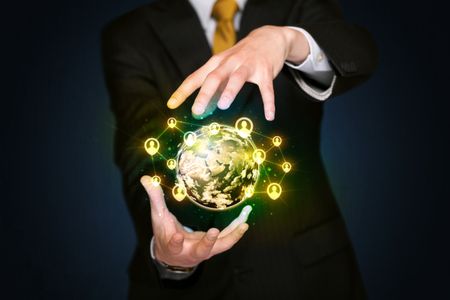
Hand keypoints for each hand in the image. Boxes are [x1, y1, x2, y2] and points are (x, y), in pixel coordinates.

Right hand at [141, 176, 251, 267]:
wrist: (172, 256)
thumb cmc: (165, 233)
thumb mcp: (158, 216)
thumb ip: (155, 198)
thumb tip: (145, 179)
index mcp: (174, 245)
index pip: (174, 244)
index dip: (176, 241)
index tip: (178, 234)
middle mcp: (191, 251)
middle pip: (201, 250)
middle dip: (208, 242)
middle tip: (214, 231)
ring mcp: (205, 251)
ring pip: (220, 246)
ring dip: (233, 235)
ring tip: (244, 223)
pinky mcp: (214, 247)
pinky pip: (228, 240)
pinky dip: (236, 230)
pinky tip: (245, 220)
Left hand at [167, 25, 309, 120]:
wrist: (269, 37)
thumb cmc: (242, 55)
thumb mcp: (225, 64)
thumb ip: (214, 84)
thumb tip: (205, 106)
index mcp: (217, 63)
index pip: (196, 77)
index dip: (183, 91)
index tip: (171, 104)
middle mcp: (230, 62)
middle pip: (214, 77)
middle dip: (205, 94)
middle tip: (197, 111)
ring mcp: (248, 66)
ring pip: (237, 78)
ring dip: (230, 91)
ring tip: (224, 104)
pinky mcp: (265, 72)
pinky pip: (266, 89)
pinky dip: (268, 103)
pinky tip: (269, 115)